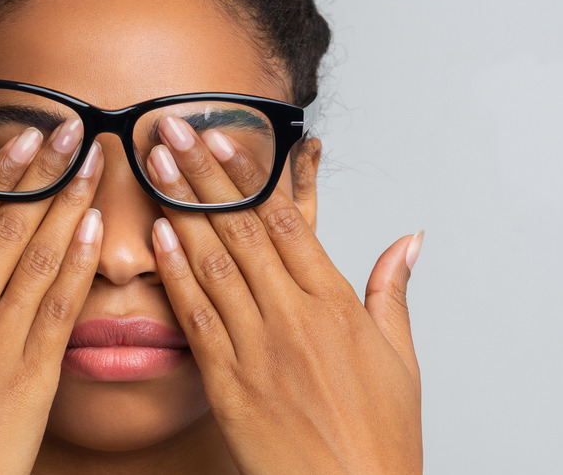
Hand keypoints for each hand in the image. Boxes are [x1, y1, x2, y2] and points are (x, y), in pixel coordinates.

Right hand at [0, 122, 103, 473]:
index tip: (24, 138)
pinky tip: (96, 230)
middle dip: (44, 173)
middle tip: (73, 130)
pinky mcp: (33, 375)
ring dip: (71, 205)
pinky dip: (79, 265)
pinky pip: (60, 309)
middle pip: (8, 227)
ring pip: (39, 257)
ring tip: (94, 164)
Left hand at [145, 117, 422, 473]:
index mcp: (336, 304)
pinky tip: (158, 236)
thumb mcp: (401, 357)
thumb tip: (408, 240)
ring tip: (154, 163)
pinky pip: (197, 318)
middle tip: (172, 127)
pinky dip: (176, 274)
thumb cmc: (379, 435)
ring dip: (180, 208)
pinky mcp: (228, 384)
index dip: (250, 174)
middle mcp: (294, 317)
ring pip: (213, 263)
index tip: (222, 136)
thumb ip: (392, 291)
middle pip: (242, 229)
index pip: (287, 220)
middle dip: (203, 173)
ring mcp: (257, 348)